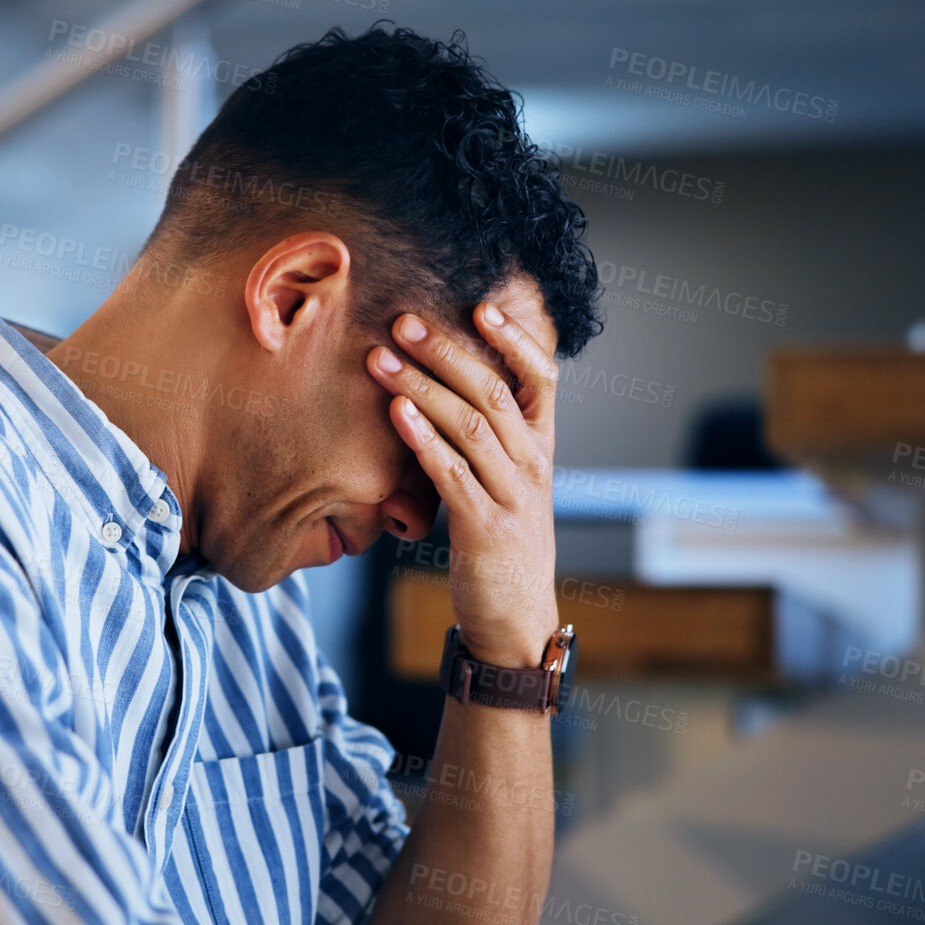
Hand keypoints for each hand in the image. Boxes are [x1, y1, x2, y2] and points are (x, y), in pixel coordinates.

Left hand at [367, 302, 560, 667]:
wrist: (515, 618)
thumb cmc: (500, 540)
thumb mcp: (506, 481)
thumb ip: (488, 436)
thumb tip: (444, 383)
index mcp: (540, 447)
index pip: (541, 379)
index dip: (515, 340)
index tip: (480, 306)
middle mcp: (532, 464)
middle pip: (494, 392)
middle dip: (446, 352)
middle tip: (403, 322)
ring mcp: (512, 496)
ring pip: (470, 426)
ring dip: (421, 388)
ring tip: (382, 359)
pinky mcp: (485, 528)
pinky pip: (453, 474)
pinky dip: (423, 440)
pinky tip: (396, 414)